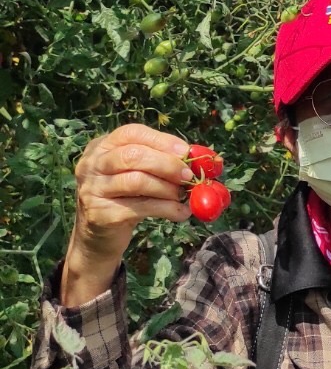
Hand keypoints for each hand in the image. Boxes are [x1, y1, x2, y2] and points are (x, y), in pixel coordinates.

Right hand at [62, 124, 191, 306]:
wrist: (99, 236)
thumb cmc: (126, 197)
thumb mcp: (139, 173)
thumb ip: (161, 161)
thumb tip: (200, 157)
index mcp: (101, 147)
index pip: (132, 133)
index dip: (162, 140)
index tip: (186, 151)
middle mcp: (92, 165)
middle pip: (133, 155)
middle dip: (167, 164)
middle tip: (188, 176)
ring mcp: (92, 189)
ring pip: (137, 181)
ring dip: (168, 189)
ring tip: (183, 196)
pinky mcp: (100, 214)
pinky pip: (141, 207)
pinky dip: (168, 209)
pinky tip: (181, 212)